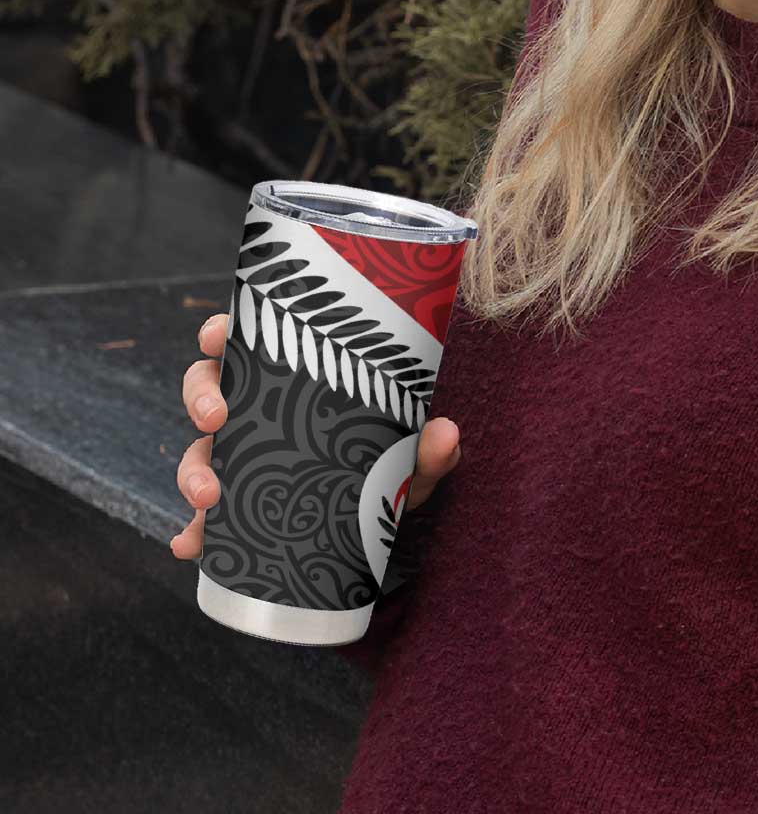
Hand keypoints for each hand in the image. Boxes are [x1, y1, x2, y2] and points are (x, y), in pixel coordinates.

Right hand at [169, 312, 461, 558]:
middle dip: (201, 400)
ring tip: (208, 497)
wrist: (381, 528)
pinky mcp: (238, 508)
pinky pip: (203, 518)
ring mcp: (242, 460)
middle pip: (207, 390)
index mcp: (290, 383)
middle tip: (216, 419)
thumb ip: (429, 451)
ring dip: (192, 470)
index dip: (220, 333)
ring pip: (198, 451)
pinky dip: (192, 532)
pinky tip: (190, 546)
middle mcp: (257, 415)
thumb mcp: (410, 463)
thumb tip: (447, 433)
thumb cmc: (390, 472)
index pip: (246, 344)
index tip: (217, 336)